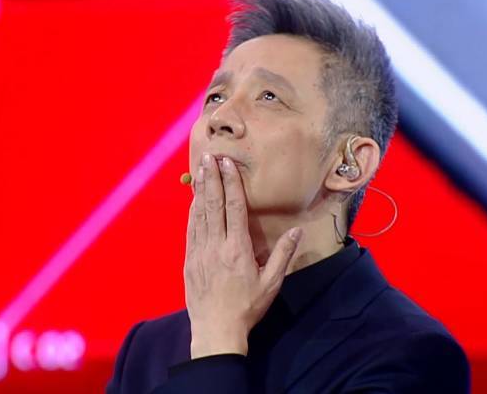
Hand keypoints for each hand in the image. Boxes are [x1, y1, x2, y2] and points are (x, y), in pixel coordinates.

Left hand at [185, 153, 302, 358]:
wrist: (216, 330)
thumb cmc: (247, 307)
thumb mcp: (271, 283)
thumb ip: (283, 255)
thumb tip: (297, 231)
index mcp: (238, 249)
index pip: (234, 208)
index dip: (231, 183)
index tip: (228, 164)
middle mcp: (216, 246)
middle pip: (214, 205)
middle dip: (213, 178)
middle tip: (210, 156)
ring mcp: (200, 252)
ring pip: (199, 214)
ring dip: (201, 190)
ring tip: (201, 170)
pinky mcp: (190, 260)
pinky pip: (191, 230)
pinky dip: (193, 212)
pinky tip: (194, 200)